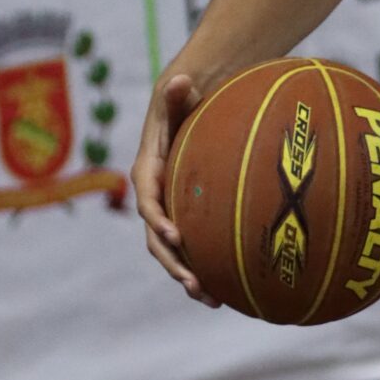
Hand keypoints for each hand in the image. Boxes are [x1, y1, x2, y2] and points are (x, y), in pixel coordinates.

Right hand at [132, 72, 220, 303]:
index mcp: (148, 173)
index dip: (158, 220)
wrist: (188, 114)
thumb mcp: (180, 96)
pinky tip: (232, 293)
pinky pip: (193, 251)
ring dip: (190, 278)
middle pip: (157, 239)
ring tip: (213, 299)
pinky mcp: (187, 220)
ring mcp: (170, 213)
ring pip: (173, 253)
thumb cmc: (185, 103)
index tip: (175, 235)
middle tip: (194, 283)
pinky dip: (207, 271)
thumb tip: (181, 79)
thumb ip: (178, 93)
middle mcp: (154, 199)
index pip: (148, 201)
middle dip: (174, 264)